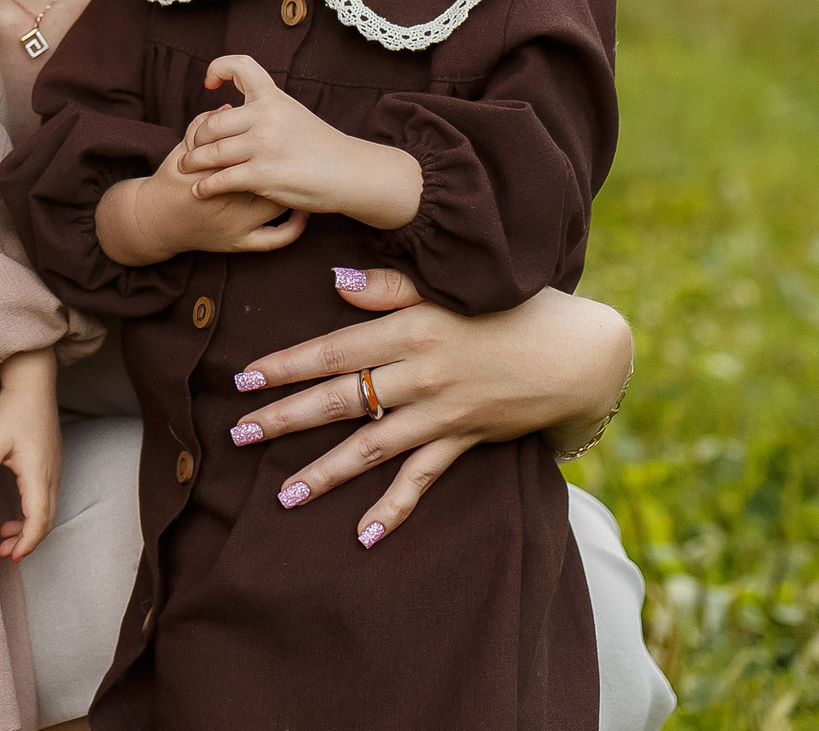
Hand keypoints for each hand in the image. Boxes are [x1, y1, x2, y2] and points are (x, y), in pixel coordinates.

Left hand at [0, 350, 59, 561]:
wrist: (34, 385)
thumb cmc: (14, 410)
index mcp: (39, 474)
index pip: (39, 520)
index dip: (27, 542)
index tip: (12, 556)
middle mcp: (52, 476)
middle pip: (47, 521)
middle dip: (28, 541)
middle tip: (4, 552)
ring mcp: (54, 471)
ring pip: (49, 512)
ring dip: (30, 529)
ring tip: (5, 537)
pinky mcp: (51, 465)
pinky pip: (47, 500)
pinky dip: (33, 514)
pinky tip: (14, 514)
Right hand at [96, 142, 311, 265]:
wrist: (155, 221)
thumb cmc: (171, 180)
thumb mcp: (182, 148)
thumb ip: (203, 125)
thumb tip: (231, 106)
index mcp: (215, 170)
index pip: (252, 150)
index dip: (268, 138)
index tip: (278, 130)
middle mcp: (229, 199)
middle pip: (272, 175)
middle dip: (284, 162)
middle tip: (293, 151)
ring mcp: (237, 224)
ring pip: (280, 204)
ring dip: (292, 190)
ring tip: (300, 175)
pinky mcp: (240, 244)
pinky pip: (277, 239)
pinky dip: (295, 228)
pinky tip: (302, 212)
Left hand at [179, 55, 422, 229]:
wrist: (352, 173)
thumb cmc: (322, 147)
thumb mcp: (294, 115)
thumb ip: (266, 109)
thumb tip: (229, 111)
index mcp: (274, 97)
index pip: (240, 66)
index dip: (218, 68)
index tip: (209, 84)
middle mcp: (266, 115)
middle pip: (211, 123)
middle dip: (195, 137)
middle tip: (189, 149)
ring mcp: (263, 145)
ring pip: (209, 152)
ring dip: (192, 162)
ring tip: (185, 168)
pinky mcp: (263, 174)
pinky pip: (220, 179)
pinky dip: (206, 186)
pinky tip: (200, 190)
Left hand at [226, 270, 633, 547]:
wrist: (580, 353)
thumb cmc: (512, 307)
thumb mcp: (450, 287)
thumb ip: (390, 286)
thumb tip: (335, 282)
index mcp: (411, 329)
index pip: (333, 350)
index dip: (286, 365)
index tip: (243, 378)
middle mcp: (420, 374)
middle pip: (340, 400)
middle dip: (286, 418)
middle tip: (238, 435)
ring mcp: (441, 413)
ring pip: (371, 447)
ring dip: (325, 472)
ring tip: (283, 494)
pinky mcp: (464, 441)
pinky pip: (422, 480)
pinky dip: (394, 509)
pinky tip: (364, 536)